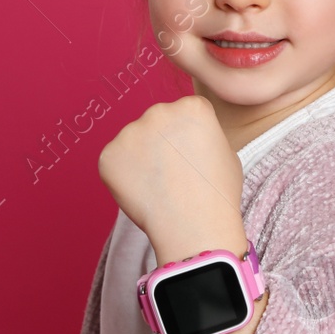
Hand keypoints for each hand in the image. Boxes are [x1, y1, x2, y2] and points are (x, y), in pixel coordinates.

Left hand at [98, 95, 246, 261]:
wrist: (195, 227)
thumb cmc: (217, 194)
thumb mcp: (226, 152)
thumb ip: (202, 135)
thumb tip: (185, 138)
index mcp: (192, 106)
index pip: (185, 113)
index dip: (189, 138)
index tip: (193, 158)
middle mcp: (159, 111)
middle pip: (157, 122)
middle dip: (162, 143)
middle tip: (174, 175)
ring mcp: (130, 132)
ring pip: (134, 141)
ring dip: (142, 158)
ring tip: (159, 187)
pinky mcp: (108, 155)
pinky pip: (116, 161)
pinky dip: (124, 176)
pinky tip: (143, 193)